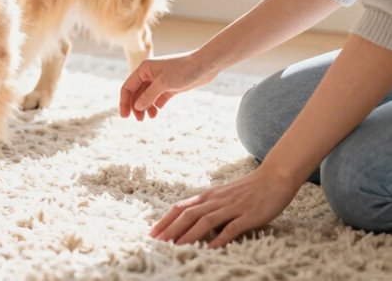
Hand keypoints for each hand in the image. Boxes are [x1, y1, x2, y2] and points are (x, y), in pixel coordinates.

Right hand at [119, 51, 216, 119]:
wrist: (205, 65)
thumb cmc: (184, 70)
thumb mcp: (164, 84)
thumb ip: (148, 96)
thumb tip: (136, 107)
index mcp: (144, 69)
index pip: (128, 87)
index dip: (124, 102)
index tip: (124, 116)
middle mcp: (149, 74)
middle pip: (136, 93)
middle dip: (135, 106)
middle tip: (139, 120)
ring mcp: (159, 81)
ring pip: (146, 97)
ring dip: (145, 107)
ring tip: (147, 118)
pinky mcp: (169, 87)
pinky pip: (157, 98)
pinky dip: (155, 106)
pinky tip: (155, 113)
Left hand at [150, 166, 300, 247]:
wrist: (274, 177)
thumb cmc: (248, 189)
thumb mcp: (223, 195)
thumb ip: (208, 207)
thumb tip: (192, 222)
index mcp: (208, 196)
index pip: (180, 208)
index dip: (165, 220)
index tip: (152, 233)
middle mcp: (215, 200)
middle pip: (188, 215)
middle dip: (171, 229)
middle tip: (157, 243)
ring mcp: (231, 207)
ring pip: (205, 221)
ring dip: (188, 235)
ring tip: (176, 248)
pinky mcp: (248, 215)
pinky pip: (231, 228)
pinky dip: (219, 239)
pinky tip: (209, 249)